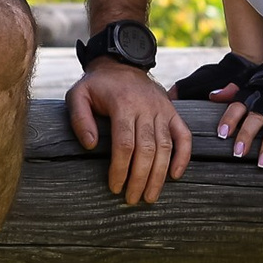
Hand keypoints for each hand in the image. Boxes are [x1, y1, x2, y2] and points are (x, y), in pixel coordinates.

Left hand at [65, 63, 191, 204]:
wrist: (122, 63)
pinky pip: (184, 136)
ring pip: (165, 147)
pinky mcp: (173, 112)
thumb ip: (80, 119)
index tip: (114, 187)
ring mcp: (162, 110)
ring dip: (159, 175)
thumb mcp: (78, 95)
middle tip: (132, 200)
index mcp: (123, 104)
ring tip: (150, 196)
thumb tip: (90, 146)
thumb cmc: (97, 86)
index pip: (124, 144)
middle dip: (139, 178)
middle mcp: (146, 108)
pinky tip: (175, 176)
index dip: (120, 169)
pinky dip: (183, 156)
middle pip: (146, 150)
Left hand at [211, 61, 262, 169]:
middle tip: (238, 152)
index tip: (222, 134)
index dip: (230, 119)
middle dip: (247, 135)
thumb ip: (232, 89)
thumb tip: (213, 96)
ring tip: (262, 163)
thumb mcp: (252, 78)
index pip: (239, 105)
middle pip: (256, 118)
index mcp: (255, 93)